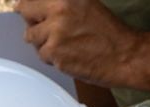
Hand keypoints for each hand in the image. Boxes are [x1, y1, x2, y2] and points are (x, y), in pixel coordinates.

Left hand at [17, 0, 145, 87]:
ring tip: (64, 44)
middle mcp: (59, 10)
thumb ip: (62, 4)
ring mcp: (55, 32)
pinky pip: (41, 55)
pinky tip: (68, 55)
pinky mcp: (55, 53)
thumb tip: (37, 7)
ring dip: (42, 41)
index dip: (31, 5)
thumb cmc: (108, 33)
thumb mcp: (85, 4)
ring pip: (31, 36)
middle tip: (48, 28)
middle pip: (25, 11)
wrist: (124, 56)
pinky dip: (52, 58)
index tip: (31, 10)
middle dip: (33, 20)